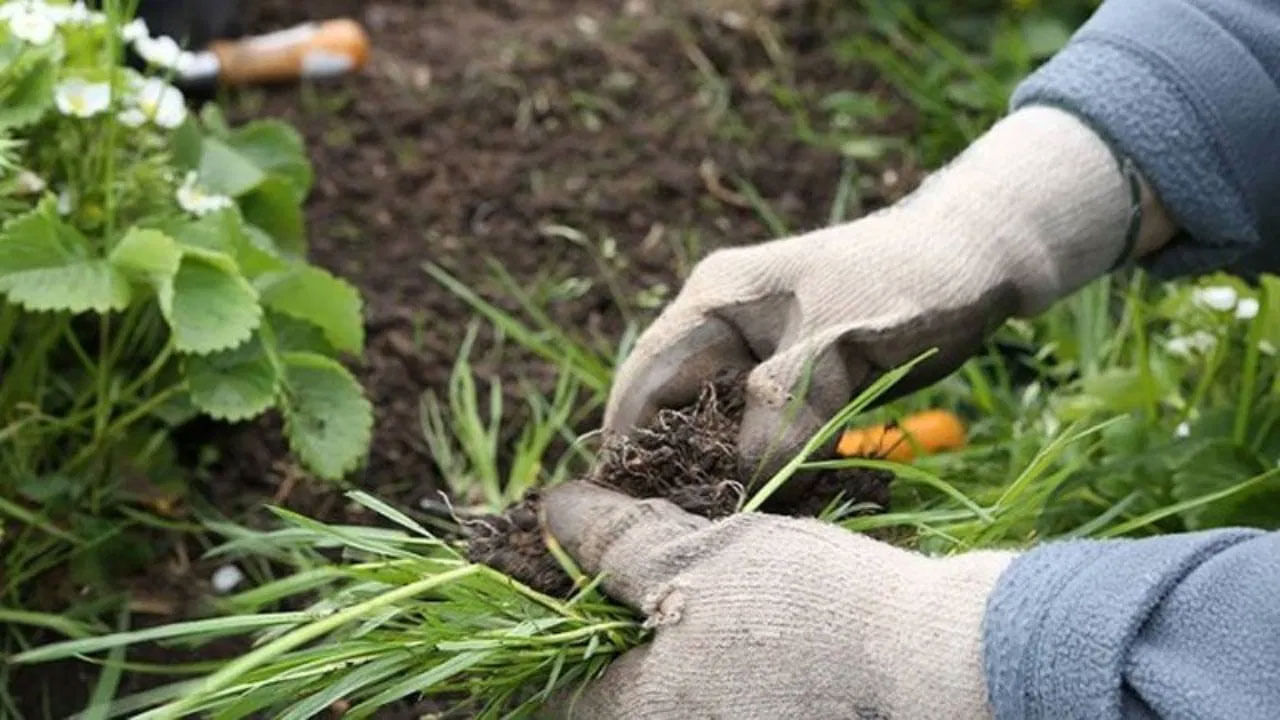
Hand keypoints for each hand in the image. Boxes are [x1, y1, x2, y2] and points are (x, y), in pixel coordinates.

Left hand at [542, 481, 1015, 719]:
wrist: (942, 661)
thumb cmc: (809, 612)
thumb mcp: (698, 560)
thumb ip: (615, 544)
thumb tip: (553, 511)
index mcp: (636, 718)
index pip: (543, 696)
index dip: (530, 637)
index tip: (545, 586)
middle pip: (604, 688)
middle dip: (598, 625)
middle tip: (614, 560)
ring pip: (663, 685)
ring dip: (655, 629)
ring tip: (679, 566)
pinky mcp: (779, 718)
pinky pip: (712, 688)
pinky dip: (704, 645)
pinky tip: (732, 596)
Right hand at [607, 106, 1161, 475]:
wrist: (977, 257)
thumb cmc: (912, 282)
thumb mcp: (844, 344)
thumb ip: (786, 407)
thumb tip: (739, 482)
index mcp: (714, 301)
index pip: (644, 381)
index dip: (632, 448)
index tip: (634, 512)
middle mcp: (721, 328)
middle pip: (674, 413)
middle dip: (683, 470)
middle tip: (699, 529)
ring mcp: (754, 355)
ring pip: (719, 431)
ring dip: (729, 474)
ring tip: (744, 520)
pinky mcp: (790, 381)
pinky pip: (760, 434)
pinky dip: (768, 467)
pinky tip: (787, 500)